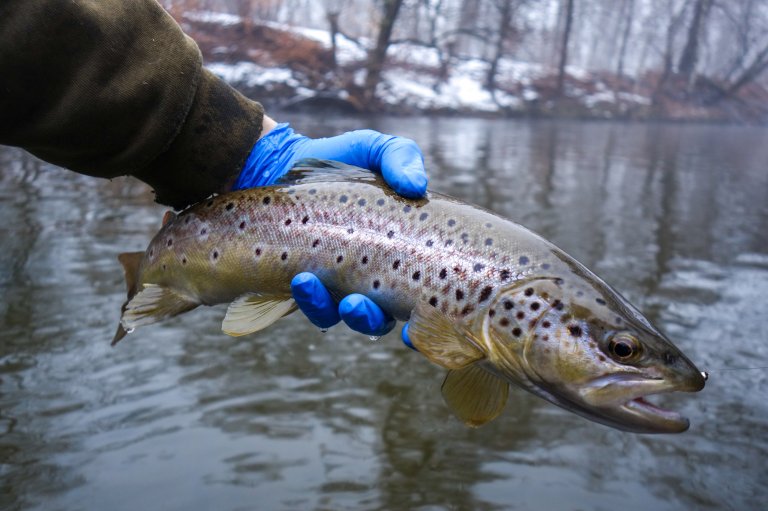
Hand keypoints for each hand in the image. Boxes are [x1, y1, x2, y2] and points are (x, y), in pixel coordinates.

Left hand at [236, 121, 426, 340]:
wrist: (283, 164)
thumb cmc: (340, 159)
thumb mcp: (375, 150)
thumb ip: (400, 157)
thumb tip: (415, 185)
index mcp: (400, 252)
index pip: (423, 294)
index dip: (425, 320)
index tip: (418, 327)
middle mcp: (374, 276)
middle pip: (382, 316)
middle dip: (371, 318)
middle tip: (357, 304)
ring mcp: (339, 284)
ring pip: (343, 317)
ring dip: (332, 310)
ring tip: (312, 283)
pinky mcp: (306, 286)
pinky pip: (312, 307)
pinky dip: (308, 300)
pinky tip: (300, 279)